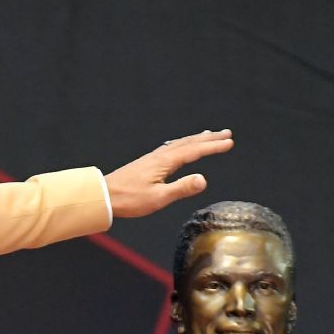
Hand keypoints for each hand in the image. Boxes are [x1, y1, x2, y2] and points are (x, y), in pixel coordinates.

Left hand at [105, 129, 233, 218]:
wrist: (103, 195)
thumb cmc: (129, 199)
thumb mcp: (158, 198)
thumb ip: (181, 188)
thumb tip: (204, 179)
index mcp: (165, 162)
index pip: (194, 151)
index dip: (213, 146)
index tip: (229, 143)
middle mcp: (159, 156)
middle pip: (188, 143)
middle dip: (208, 138)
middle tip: (226, 133)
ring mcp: (152, 158)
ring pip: (179, 144)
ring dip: (195, 139)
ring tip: (207, 135)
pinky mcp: (146, 163)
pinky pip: (170, 148)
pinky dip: (181, 144)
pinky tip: (179, 148)